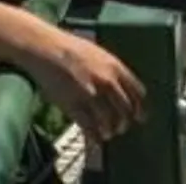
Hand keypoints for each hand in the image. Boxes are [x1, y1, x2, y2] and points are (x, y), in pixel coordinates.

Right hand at [20, 25, 146, 144]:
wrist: (45, 47)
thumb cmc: (69, 47)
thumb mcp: (97, 53)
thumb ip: (111, 70)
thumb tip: (121, 87)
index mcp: (115, 67)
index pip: (138, 93)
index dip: (140, 108)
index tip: (140, 116)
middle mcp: (106, 81)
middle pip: (125, 110)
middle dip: (125, 122)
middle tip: (122, 128)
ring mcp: (90, 94)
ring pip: (109, 121)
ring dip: (110, 130)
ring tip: (107, 133)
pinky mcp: (74, 104)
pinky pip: (89, 127)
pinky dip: (94, 136)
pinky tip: (94, 139)